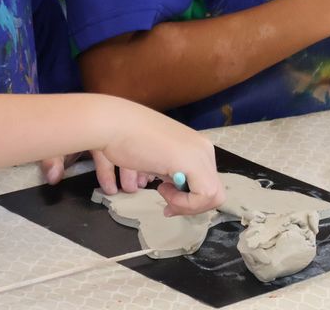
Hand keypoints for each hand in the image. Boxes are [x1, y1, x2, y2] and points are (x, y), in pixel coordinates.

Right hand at [97, 101, 223, 215]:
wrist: (115, 124)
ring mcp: (201, 154)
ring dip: (187, 205)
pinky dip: (185, 203)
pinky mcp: (192, 162)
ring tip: (163, 192)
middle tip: (168, 205)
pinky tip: (162, 189)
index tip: (167, 198)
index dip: (190, 200)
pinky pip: (204, 196)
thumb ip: (174, 173)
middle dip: (190, 206)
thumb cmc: (129, 139)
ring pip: (213, 197)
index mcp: (198, 146)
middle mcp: (204, 148)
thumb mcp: (160, 159)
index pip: (208, 184)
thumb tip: (180, 191)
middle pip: (214, 193)